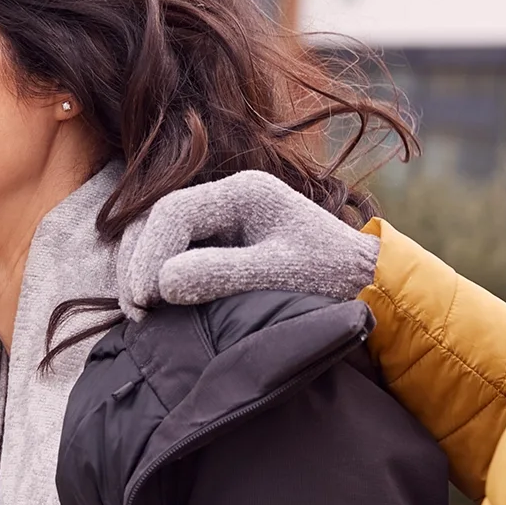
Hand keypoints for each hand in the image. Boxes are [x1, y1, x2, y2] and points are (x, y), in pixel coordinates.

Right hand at [118, 171, 380, 318]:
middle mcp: (229, 196)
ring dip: (143, 269)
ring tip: (143, 313)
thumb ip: (223, 274)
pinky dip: (158, 275)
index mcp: (245, 191)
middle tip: (138, 312)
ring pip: (160, 234)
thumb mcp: (281, 276)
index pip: (174, 212)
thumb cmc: (332, 278)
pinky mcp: (222, 242)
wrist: (367, 284)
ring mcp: (223, 218)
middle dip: (139, 263)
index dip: (149, 254)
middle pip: (158, 219)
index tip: (145, 300)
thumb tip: (163, 282)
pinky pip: (175, 251)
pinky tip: (157, 306)